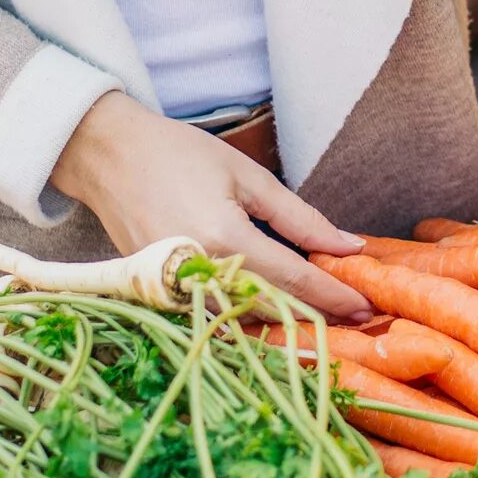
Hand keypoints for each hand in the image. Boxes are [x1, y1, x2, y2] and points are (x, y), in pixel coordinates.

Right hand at [51, 92, 371, 317]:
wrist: (109, 156)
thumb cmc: (179, 155)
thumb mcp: (249, 177)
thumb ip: (301, 218)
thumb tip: (349, 245)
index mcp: (223, 240)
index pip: (294, 281)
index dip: (334, 296)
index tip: (368, 306)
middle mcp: (197, 274)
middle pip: (272, 310)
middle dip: (319, 316)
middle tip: (359, 316)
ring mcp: (174, 291)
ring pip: (243, 321)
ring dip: (286, 322)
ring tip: (328, 314)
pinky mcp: (159, 296)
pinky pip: (215, 316)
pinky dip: (249, 317)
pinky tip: (278, 309)